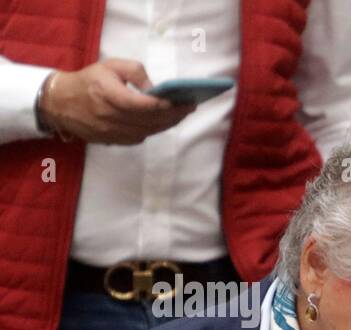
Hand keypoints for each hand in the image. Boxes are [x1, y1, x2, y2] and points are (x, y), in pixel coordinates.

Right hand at [39, 59, 195, 144]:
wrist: (60, 103)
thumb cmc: (88, 81)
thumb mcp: (110, 66)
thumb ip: (135, 72)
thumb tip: (155, 89)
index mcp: (107, 93)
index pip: (141, 104)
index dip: (164, 105)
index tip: (182, 101)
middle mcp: (109, 116)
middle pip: (149, 120)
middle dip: (173, 115)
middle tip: (190, 107)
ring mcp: (111, 132)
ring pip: (148, 131)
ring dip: (167, 124)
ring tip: (182, 114)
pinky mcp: (112, 140)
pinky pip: (140, 137)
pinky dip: (154, 129)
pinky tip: (164, 121)